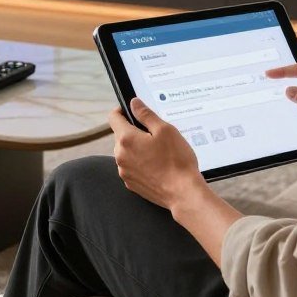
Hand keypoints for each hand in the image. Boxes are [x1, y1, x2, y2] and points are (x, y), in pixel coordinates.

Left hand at [108, 98, 207, 213]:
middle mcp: (120, 156)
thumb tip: (134, 103)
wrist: (183, 193)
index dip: (123, 110)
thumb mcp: (164, 130)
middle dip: (135, 131)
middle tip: (155, 134)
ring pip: (127, 151)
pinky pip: (132, 166)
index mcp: (126, 139)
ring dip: (138, 148)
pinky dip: (141, 163)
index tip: (133, 111)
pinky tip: (158, 165)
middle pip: (121, 135)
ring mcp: (124, 171)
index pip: (113, 117)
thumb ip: (145, 114)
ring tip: (159, 152)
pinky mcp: (131, 183)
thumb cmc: (176, 161)